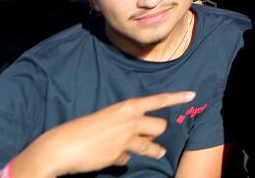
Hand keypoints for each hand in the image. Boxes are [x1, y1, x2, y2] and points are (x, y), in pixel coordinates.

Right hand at [11, 90, 198, 175]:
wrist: (61, 146)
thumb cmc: (81, 130)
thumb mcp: (106, 120)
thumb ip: (123, 125)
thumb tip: (133, 141)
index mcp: (126, 107)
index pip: (157, 100)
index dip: (176, 97)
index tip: (193, 94)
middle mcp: (130, 120)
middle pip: (159, 126)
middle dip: (155, 133)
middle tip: (151, 137)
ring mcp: (126, 138)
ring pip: (151, 145)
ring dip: (153, 150)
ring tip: (159, 153)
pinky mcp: (119, 155)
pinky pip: (127, 159)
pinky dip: (121, 160)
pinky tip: (108, 158)